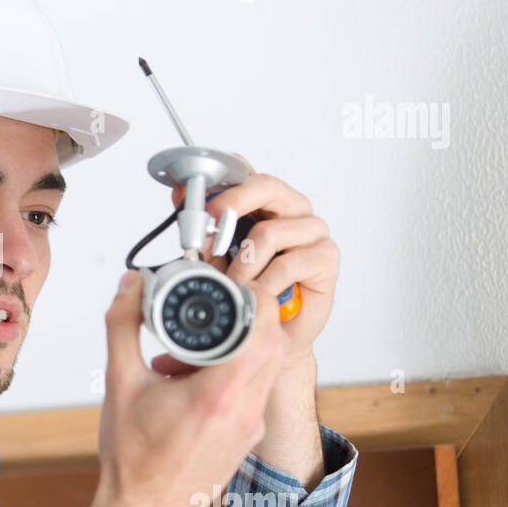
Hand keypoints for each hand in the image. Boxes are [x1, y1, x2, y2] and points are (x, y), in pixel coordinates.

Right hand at [91, 269, 290, 506]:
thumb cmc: (132, 458)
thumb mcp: (120, 383)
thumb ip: (123, 325)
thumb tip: (130, 286)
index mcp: (218, 393)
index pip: (262, 327)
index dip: (251, 295)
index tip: (227, 284)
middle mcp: (245, 409)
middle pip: (273, 342)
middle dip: (251, 314)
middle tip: (218, 304)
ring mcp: (251, 425)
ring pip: (269, 366)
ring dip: (246, 343)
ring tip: (204, 342)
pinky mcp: (248, 437)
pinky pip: (257, 390)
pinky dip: (238, 371)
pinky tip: (200, 377)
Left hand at [170, 153, 338, 369]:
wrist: (273, 334)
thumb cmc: (249, 291)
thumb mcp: (215, 257)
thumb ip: (203, 226)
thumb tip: (181, 195)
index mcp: (264, 201)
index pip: (246, 172)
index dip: (222, 178)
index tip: (197, 193)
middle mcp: (290, 209)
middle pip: (265, 186)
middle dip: (230, 204)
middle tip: (208, 227)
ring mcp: (311, 230)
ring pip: (270, 231)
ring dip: (242, 264)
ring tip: (233, 287)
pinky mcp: (326, 256)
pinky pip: (289, 263)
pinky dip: (266, 283)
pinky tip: (259, 296)